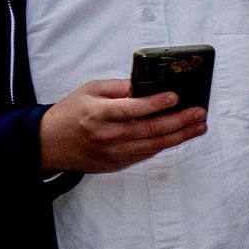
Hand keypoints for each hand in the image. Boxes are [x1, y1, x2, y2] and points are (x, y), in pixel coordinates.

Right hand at [37, 79, 204, 174]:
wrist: (48, 143)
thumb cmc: (70, 112)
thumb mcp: (89, 90)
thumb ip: (119, 87)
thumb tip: (147, 84)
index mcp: (98, 113)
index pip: (132, 109)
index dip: (156, 103)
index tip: (176, 97)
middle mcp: (107, 135)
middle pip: (150, 129)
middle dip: (180, 121)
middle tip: (200, 113)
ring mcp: (113, 152)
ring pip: (154, 145)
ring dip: (180, 136)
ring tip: (199, 126)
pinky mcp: (116, 163)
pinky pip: (146, 154)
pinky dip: (164, 145)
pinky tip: (179, 136)